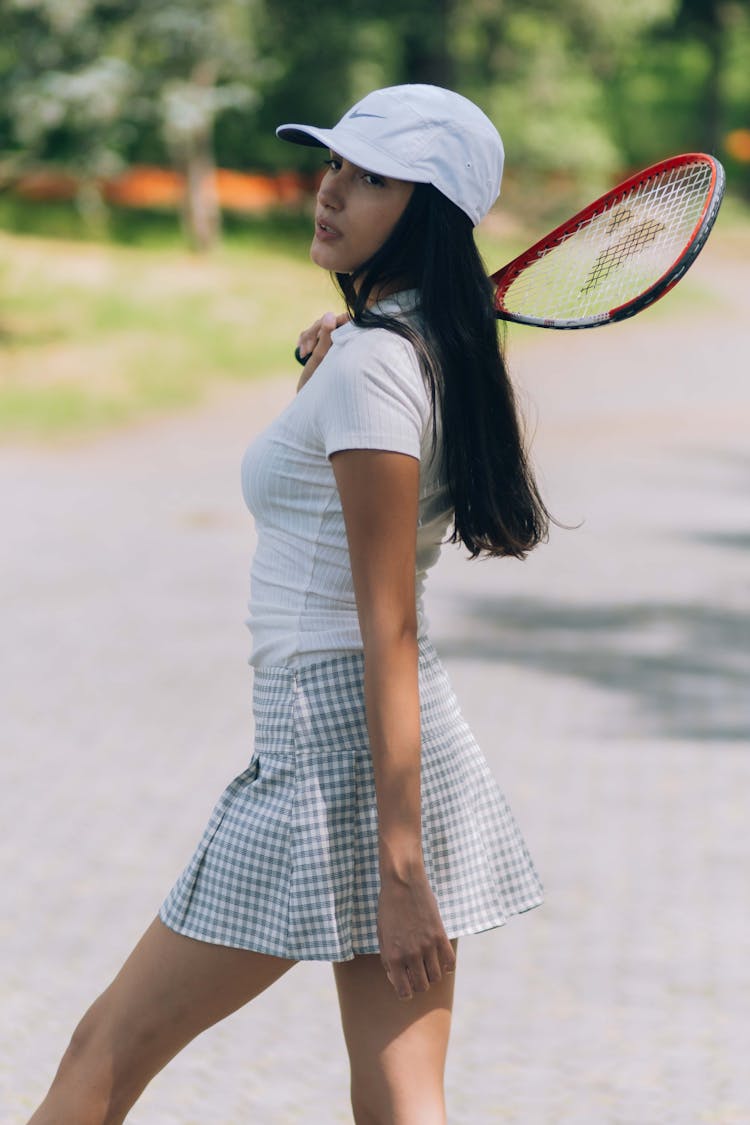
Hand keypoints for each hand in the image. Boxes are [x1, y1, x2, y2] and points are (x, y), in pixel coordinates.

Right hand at [295, 310, 348, 390]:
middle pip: (328, 322)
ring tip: (304, 353)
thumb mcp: (320, 358)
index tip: (318, 338)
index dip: (328, 325)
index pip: (342, 320)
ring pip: (318, 327)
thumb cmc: (318, 383)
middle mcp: (343, 343)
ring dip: (307, 337)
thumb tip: (330, 314)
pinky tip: (301, 352)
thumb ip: (326, 336)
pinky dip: (304, 340)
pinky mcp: (321, 347)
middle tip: (307, 351)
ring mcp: (331, 344)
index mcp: (350, 344)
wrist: (309, 401)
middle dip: (314, 333)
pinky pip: (311, 333)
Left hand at [377, 868, 456, 1000]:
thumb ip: (388, 959)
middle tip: (417, 972)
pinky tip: (441, 959)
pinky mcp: (440, 935)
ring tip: (428, 963)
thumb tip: (397, 977)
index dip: (405, 991)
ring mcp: (427, 946)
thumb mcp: (382, 935)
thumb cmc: (388, 908)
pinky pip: (450, 962)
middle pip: (423, 986)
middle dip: (420, 983)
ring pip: (436, 977)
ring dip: (432, 974)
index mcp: (393, 956)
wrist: (402, 883)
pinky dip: (447, 966)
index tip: (406, 983)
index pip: (404, 991)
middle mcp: (410, 954)